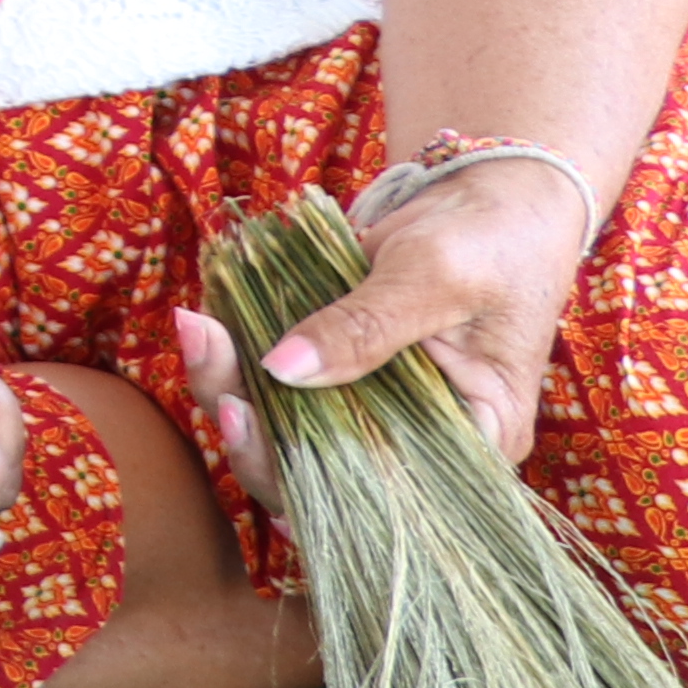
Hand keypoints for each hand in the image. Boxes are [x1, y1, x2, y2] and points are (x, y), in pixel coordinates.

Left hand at [172, 155, 591, 505]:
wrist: (487, 196)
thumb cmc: (489, 238)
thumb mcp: (434, 277)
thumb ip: (364, 327)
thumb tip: (283, 370)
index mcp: (474, 438)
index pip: (389, 492)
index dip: (312, 480)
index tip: (249, 426)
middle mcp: (422, 438)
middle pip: (326, 470)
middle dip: (256, 436)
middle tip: (217, 385)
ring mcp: (376, 406)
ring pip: (290, 428)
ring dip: (233, 389)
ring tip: (198, 333)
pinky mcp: (340, 370)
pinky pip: (281, 383)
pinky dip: (240, 359)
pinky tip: (207, 328)